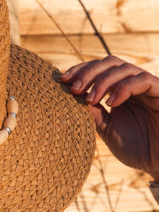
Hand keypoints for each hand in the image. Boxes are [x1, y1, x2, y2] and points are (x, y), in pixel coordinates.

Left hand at [60, 56, 158, 179]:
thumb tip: (72, 97)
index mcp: (121, 91)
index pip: (100, 69)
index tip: (62, 81)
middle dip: (89, 72)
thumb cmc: (137, 149)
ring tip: (90, 99)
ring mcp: (149, 88)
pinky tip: (110, 103)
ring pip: (125, 68)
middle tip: (73, 88)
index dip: (81, 70)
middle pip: (110, 63)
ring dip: (103, 81)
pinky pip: (143, 80)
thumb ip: (93, 112)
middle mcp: (135, 85)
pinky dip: (123, 88)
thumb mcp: (107, 129)